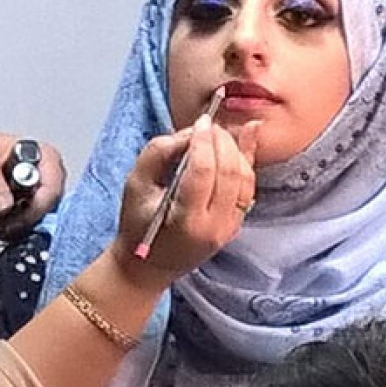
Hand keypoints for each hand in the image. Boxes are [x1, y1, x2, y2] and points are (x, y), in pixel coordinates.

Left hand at [0, 126, 65, 235]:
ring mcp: (42, 191)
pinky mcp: (33, 206)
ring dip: (16, 228)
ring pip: (40, 220)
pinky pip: (31, 225)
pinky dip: (14, 230)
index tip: (9, 220)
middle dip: (22, 221)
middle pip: (48, 208)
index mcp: (45, 157)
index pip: (51, 190)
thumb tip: (6, 207)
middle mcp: (50, 175)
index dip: (33, 209)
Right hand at [111, 115, 257, 288]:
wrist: (147, 266)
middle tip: (208, 124)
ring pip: (245, 178)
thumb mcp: (135, 185)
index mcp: (187, 220)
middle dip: (221, 141)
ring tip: (218, 132)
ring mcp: (229, 227)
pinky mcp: (236, 223)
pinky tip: (250, 134)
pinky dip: (247, 159)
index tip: (200, 121)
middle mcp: (215, 227)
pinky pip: (248, 186)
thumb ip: (157, 153)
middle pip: (229, 172)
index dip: (203, 141)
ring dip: (235, 148)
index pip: (203, 171)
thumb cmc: (137, 224)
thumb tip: (188, 133)